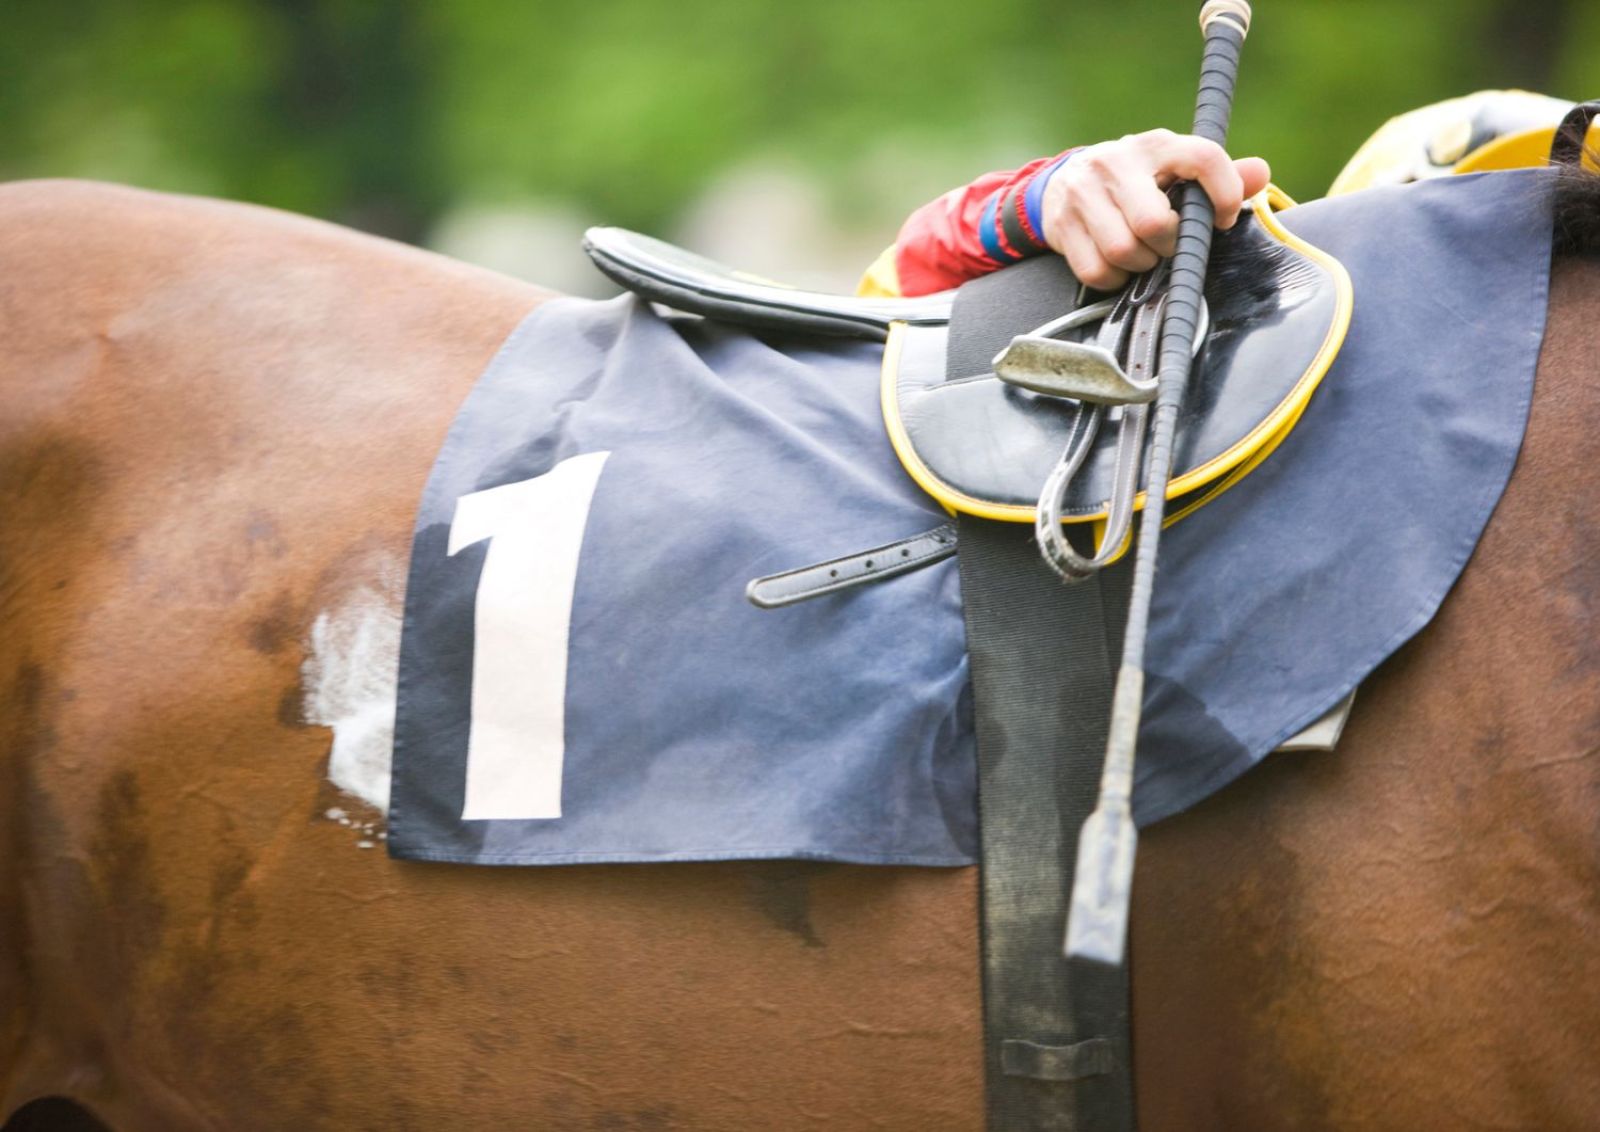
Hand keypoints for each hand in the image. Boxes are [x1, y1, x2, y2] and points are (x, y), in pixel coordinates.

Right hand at [1040, 129, 1270, 290]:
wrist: (1063, 181)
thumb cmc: (1137, 182)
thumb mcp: (1174, 170)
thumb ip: (1219, 175)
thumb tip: (1261, 173)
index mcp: (1156, 145)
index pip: (1203, 158)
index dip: (1224, 194)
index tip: (1223, 220)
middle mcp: (1115, 162)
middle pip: (1153, 223)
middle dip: (1168, 246)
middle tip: (1168, 245)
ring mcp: (1083, 193)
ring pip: (1123, 251)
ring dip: (1140, 264)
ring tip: (1142, 254)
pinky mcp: (1061, 224)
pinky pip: (1096, 271)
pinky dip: (1113, 278)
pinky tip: (1118, 265)